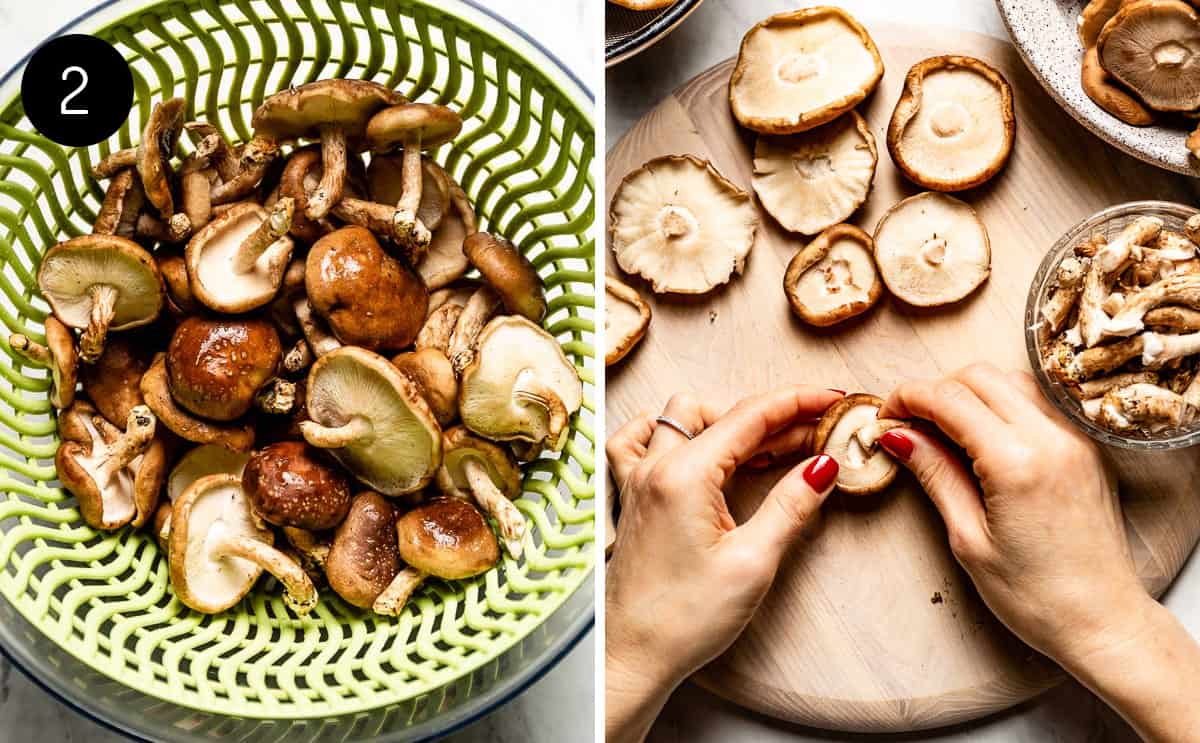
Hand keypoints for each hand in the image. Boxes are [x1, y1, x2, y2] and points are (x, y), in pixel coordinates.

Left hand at [604, 385, 842, 742]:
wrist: (633, 656)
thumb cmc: (686, 620)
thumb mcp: (753, 562)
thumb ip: (790, 505)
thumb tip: (824, 465)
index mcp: (684, 476)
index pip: (749, 415)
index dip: (798, 402)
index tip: (833, 400)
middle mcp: (654, 467)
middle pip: (719, 413)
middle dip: (772, 416)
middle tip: (816, 436)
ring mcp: (636, 480)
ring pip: (679, 418)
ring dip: (725, 420)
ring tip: (767, 446)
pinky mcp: (632, 498)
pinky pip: (641, 441)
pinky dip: (672, 431)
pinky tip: (698, 445)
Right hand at [879, 363, 1199, 742]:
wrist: (1103, 620)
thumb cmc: (1034, 595)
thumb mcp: (968, 538)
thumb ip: (935, 474)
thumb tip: (897, 435)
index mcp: (1017, 463)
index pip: (950, 398)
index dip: (908, 398)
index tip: (885, 416)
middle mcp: (1052, 438)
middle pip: (979, 376)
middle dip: (935, 390)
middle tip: (907, 422)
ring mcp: (1075, 438)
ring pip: (1010, 380)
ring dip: (969, 391)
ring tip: (942, 429)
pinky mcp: (1086, 447)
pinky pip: (1036, 401)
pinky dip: (1000, 402)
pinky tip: (980, 435)